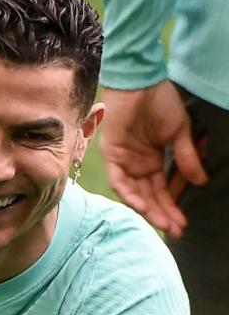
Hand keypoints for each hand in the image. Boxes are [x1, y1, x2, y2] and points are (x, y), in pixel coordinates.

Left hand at [100, 82, 207, 237]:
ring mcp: (123, 163)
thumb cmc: (160, 103)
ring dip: (147, 208)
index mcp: (152, 163)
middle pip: (149, 197)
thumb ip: (186, 158)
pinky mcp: (112, 156)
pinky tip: (142, 205)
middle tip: (175, 230)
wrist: (143, 84)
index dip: (171, 208)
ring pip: (134, 193)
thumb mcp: (179, 133)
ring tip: (161, 222)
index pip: (161, 192)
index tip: (182, 224)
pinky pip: (119, 180)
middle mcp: (136, 167)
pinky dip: (130, 193)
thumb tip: (201, 182)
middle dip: (162, 214)